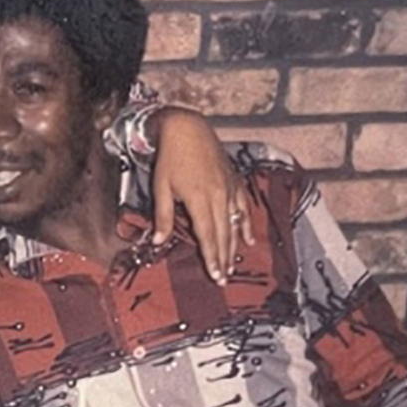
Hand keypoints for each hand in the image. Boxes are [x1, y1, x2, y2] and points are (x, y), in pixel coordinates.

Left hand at [150, 108, 252, 283]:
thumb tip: (157, 242)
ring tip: (233, 265)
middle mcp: (218, 196)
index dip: (211, 257)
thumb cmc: (171, 158)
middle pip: (224, 234)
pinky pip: (244, 208)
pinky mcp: (235, 182)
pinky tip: (249, 240)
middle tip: (224, 278)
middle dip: (224, 258)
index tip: (214, 275)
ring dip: (234, 246)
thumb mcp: (161, 187)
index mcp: (199, 199)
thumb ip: (163, 217)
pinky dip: (246, 225)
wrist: (188, 128)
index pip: (207, 236)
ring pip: (235, 224)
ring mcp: (229, 189)